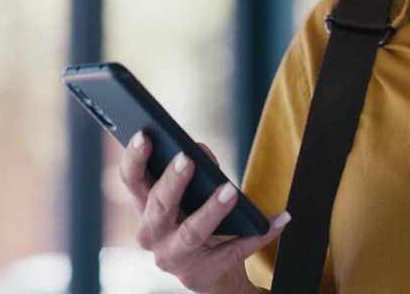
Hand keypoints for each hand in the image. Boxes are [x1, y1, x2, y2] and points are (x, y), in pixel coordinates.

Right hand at [118, 131, 289, 293]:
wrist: (213, 273)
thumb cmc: (197, 220)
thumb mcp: (191, 194)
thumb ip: (197, 169)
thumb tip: (201, 152)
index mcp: (144, 208)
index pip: (131, 180)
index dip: (134, 158)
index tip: (145, 135)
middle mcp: (151, 235)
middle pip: (158, 206)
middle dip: (172, 182)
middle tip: (188, 159)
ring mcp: (174, 259)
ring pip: (191, 232)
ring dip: (212, 210)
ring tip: (231, 190)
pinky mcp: (201, 275)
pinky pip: (233, 251)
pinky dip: (258, 235)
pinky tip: (278, 220)